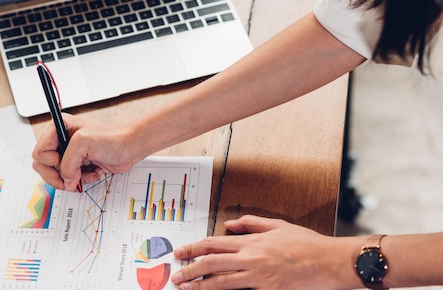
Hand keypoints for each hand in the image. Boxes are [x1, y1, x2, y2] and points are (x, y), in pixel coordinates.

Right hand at [32, 113, 146, 190]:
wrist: (129, 148)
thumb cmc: (112, 139)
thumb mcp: (84, 143)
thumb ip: (67, 162)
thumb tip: (66, 180)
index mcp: (59, 128)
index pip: (39, 152)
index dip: (50, 161)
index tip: (65, 162)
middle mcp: (61, 140)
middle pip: (43, 166)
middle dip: (58, 175)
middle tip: (73, 176)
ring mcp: (68, 153)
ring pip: (55, 175)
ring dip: (70, 179)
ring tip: (84, 174)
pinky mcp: (77, 164)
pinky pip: (68, 179)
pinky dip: (79, 181)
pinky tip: (92, 173)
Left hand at [171, 215, 357, 289]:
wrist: (329, 263)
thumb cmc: (306, 244)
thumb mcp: (277, 225)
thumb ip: (250, 223)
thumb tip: (229, 224)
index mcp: (251, 242)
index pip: (213, 244)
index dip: (193, 248)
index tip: (181, 252)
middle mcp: (251, 259)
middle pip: (211, 264)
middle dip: (190, 270)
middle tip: (176, 275)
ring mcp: (258, 278)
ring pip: (221, 283)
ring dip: (200, 286)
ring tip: (186, 288)